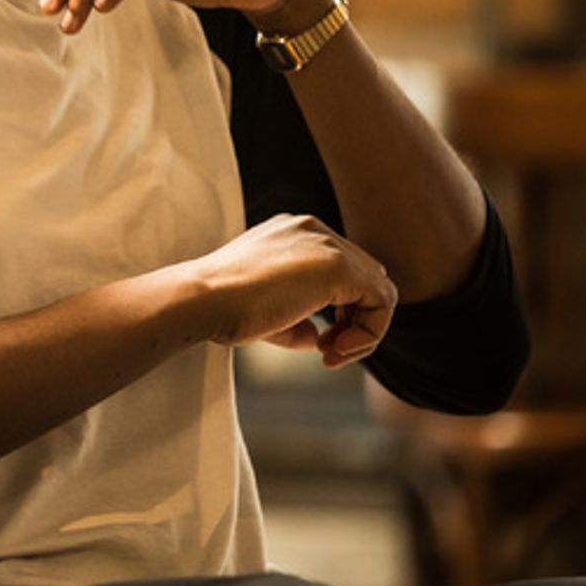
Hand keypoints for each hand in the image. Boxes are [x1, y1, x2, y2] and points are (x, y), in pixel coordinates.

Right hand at [180, 212, 396, 368]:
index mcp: (294, 234)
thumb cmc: (223, 307)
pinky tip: (336, 350)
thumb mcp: (267, 310)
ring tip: (333, 355)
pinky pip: (381, 301)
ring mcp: (326, 244)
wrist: (204, 299)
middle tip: (329, 353)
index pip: (343, 272)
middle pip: (365, 278)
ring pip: (377, 290)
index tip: (319, 346)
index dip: (340, 315)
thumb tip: (318, 339)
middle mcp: (313, 230)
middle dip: (354, 322)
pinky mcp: (337, 264)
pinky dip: (369, 332)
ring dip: (364, 330)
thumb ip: (299, 320)